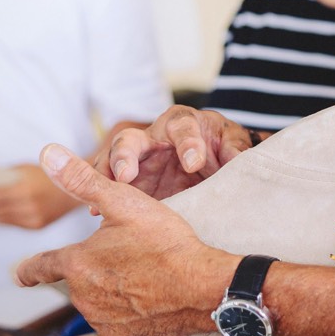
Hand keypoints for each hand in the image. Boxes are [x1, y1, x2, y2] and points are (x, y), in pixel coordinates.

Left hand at [0, 164, 74, 229]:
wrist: (74, 191)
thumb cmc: (49, 176)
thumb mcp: (28, 170)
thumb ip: (9, 176)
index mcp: (25, 188)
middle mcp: (29, 205)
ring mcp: (33, 217)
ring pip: (4, 219)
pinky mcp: (37, 225)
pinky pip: (14, 223)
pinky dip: (1, 221)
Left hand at [13, 144, 234, 335]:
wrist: (203, 288)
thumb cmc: (166, 244)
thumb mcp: (124, 202)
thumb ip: (81, 179)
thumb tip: (48, 154)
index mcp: (76, 263)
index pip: (39, 267)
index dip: (29, 269)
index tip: (21, 275)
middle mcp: (82, 297)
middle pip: (79, 283)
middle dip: (95, 272)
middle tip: (129, 260)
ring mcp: (101, 322)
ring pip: (97, 305)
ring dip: (110, 295)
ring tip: (144, 279)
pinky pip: (117, 326)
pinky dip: (128, 316)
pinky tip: (150, 302)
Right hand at [95, 107, 253, 199]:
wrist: (212, 163)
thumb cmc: (220, 145)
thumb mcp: (232, 144)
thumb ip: (235, 149)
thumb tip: (238, 158)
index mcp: (182, 123)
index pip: (182, 127)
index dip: (187, 144)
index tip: (194, 163)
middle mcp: (153, 137)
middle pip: (130, 139)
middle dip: (124, 156)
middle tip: (125, 176)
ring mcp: (137, 160)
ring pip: (111, 162)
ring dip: (104, 178)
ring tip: (99, 197)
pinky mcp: (130, 182)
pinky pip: (108, 185)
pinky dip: (100, 196)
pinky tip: (96, 212)